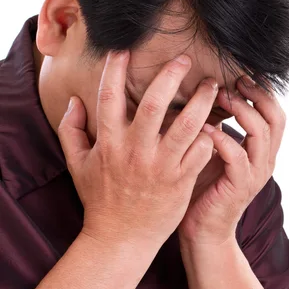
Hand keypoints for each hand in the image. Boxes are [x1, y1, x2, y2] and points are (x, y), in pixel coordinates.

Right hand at [57, 51, 217, 247]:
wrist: (122, 238)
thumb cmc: (101, 199)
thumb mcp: (78, 165)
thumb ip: (71, 131)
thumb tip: (75, 102)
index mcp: (109, 143)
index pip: (109, 98)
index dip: (115, 71)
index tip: (124, 50)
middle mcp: (136, 151)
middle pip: (155, 104)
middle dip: (171, 76)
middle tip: (185, 59)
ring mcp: (161, 166)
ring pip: (188, 126)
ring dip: (202, 102)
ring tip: (212, 87)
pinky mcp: (181, 181)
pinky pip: (201, 151)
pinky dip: (210, 136)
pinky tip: (216, 125)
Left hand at [178, 75, 285, 245]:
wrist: (202, 231)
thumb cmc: (204, 188)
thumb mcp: (215, 152)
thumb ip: (219, 128)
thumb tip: (206, 95)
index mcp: (263, 151)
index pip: (275, 113)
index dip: (263, 91)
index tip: (241, 73)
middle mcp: (265, 160)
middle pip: (276, 118)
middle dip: (257, 95)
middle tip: (234, 80)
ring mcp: (255, 174)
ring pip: (260, 133)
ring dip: (242, 111)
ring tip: (220, 96)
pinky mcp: (239, 187)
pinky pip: (237, 156)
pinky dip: (222, 138)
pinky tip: (204, 128)